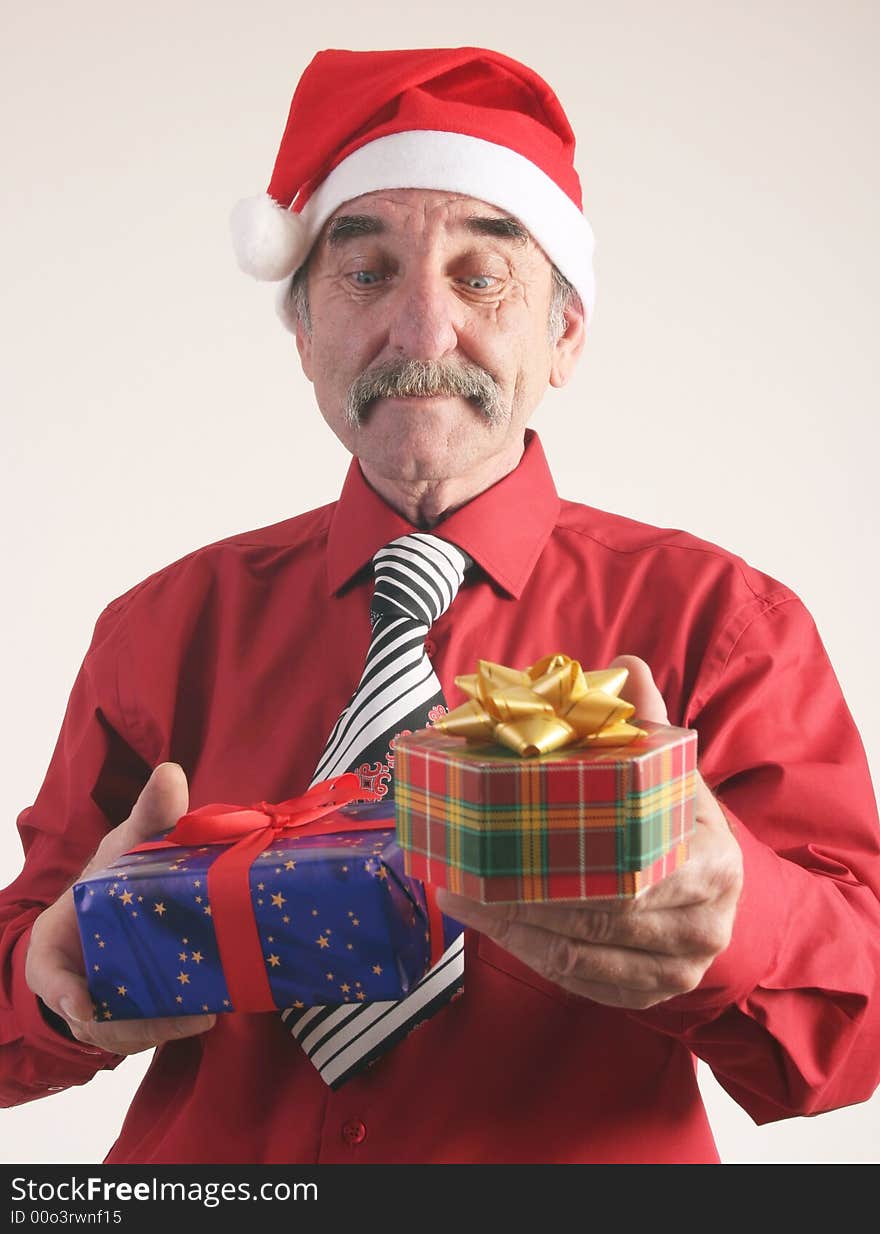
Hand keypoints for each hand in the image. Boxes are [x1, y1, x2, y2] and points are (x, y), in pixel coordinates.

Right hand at [25, 762, 216, 1052]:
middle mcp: (74, 982)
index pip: (50, 974)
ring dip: (161, 1029)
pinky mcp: (129, 1017)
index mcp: (56, 942)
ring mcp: (101, 1004)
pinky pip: (142, 1035)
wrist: (114, 909)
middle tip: (186, 1016)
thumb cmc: (113, 879)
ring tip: (205, 1016)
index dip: (64, 993)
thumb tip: (171, 772)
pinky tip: (208, 1016)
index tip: (85, 1006)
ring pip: (124, 1033)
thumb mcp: (127, 845)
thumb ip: (149, 815)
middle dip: (135, 1023)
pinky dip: (171, 1029)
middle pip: (96, 1018)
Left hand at [435, 655, 743, 1009]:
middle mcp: (703, 927)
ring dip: (514, 933)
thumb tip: (624, 666)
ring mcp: (678, 970)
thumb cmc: (683, 822)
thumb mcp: (673, 772)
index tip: (506, 848)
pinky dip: (531, 957)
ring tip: (462, 898)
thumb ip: (646, 723)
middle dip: (524, 902)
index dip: (566, 869)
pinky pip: (581, 983)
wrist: (719, 888)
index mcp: (713, 866)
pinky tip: (491, 929)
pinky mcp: (649, 995)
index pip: (635, 877)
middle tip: (463, 876)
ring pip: (580, 959)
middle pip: (600, 922)